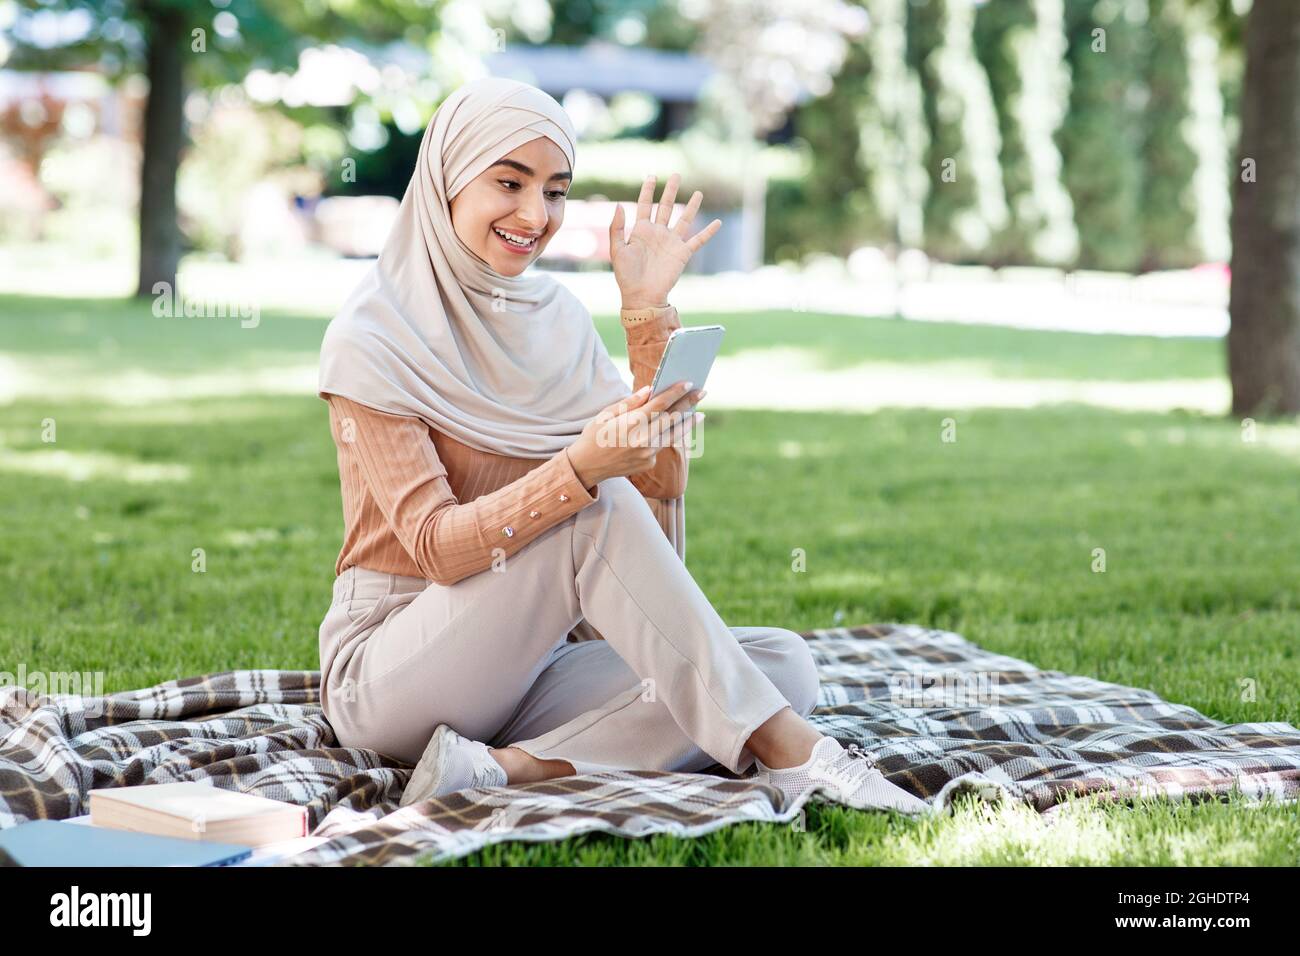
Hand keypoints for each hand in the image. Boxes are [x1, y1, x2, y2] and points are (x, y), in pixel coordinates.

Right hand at [567, 380, 705, 486]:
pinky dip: (665, 437)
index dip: (675, 392)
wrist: (586, 466)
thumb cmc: (594, 435)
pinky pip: (660, 447)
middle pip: (672, 418)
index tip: (688, 383)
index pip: (659, 404)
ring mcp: (647, 454)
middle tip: (703, 392)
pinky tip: (674, 430)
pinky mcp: (648, 463)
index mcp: (631, 423)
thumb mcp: (606, 414)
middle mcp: (642, 439)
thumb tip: (650, 390)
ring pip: (672, 435)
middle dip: (689, 403)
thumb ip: (630, 403)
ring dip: (687, 423)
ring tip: (699, 414)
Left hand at [609, 173, 722, 309]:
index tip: (651, 176)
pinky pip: (698, 240)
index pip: (645, 205)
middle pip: (666, 206)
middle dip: (671, 191)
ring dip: (691, 206)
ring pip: (684, 219)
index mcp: (641, 231)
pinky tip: (717, 223)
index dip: (648, 190)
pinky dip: (708, 232)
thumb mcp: (617, 250)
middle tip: (676, 175)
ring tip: (699, 193)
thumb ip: (616, 228)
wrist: (641, 295)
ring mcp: (671, 242)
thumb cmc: (626, 276)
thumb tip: (618, 205)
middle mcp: (658, 233)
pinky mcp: (682, 253)